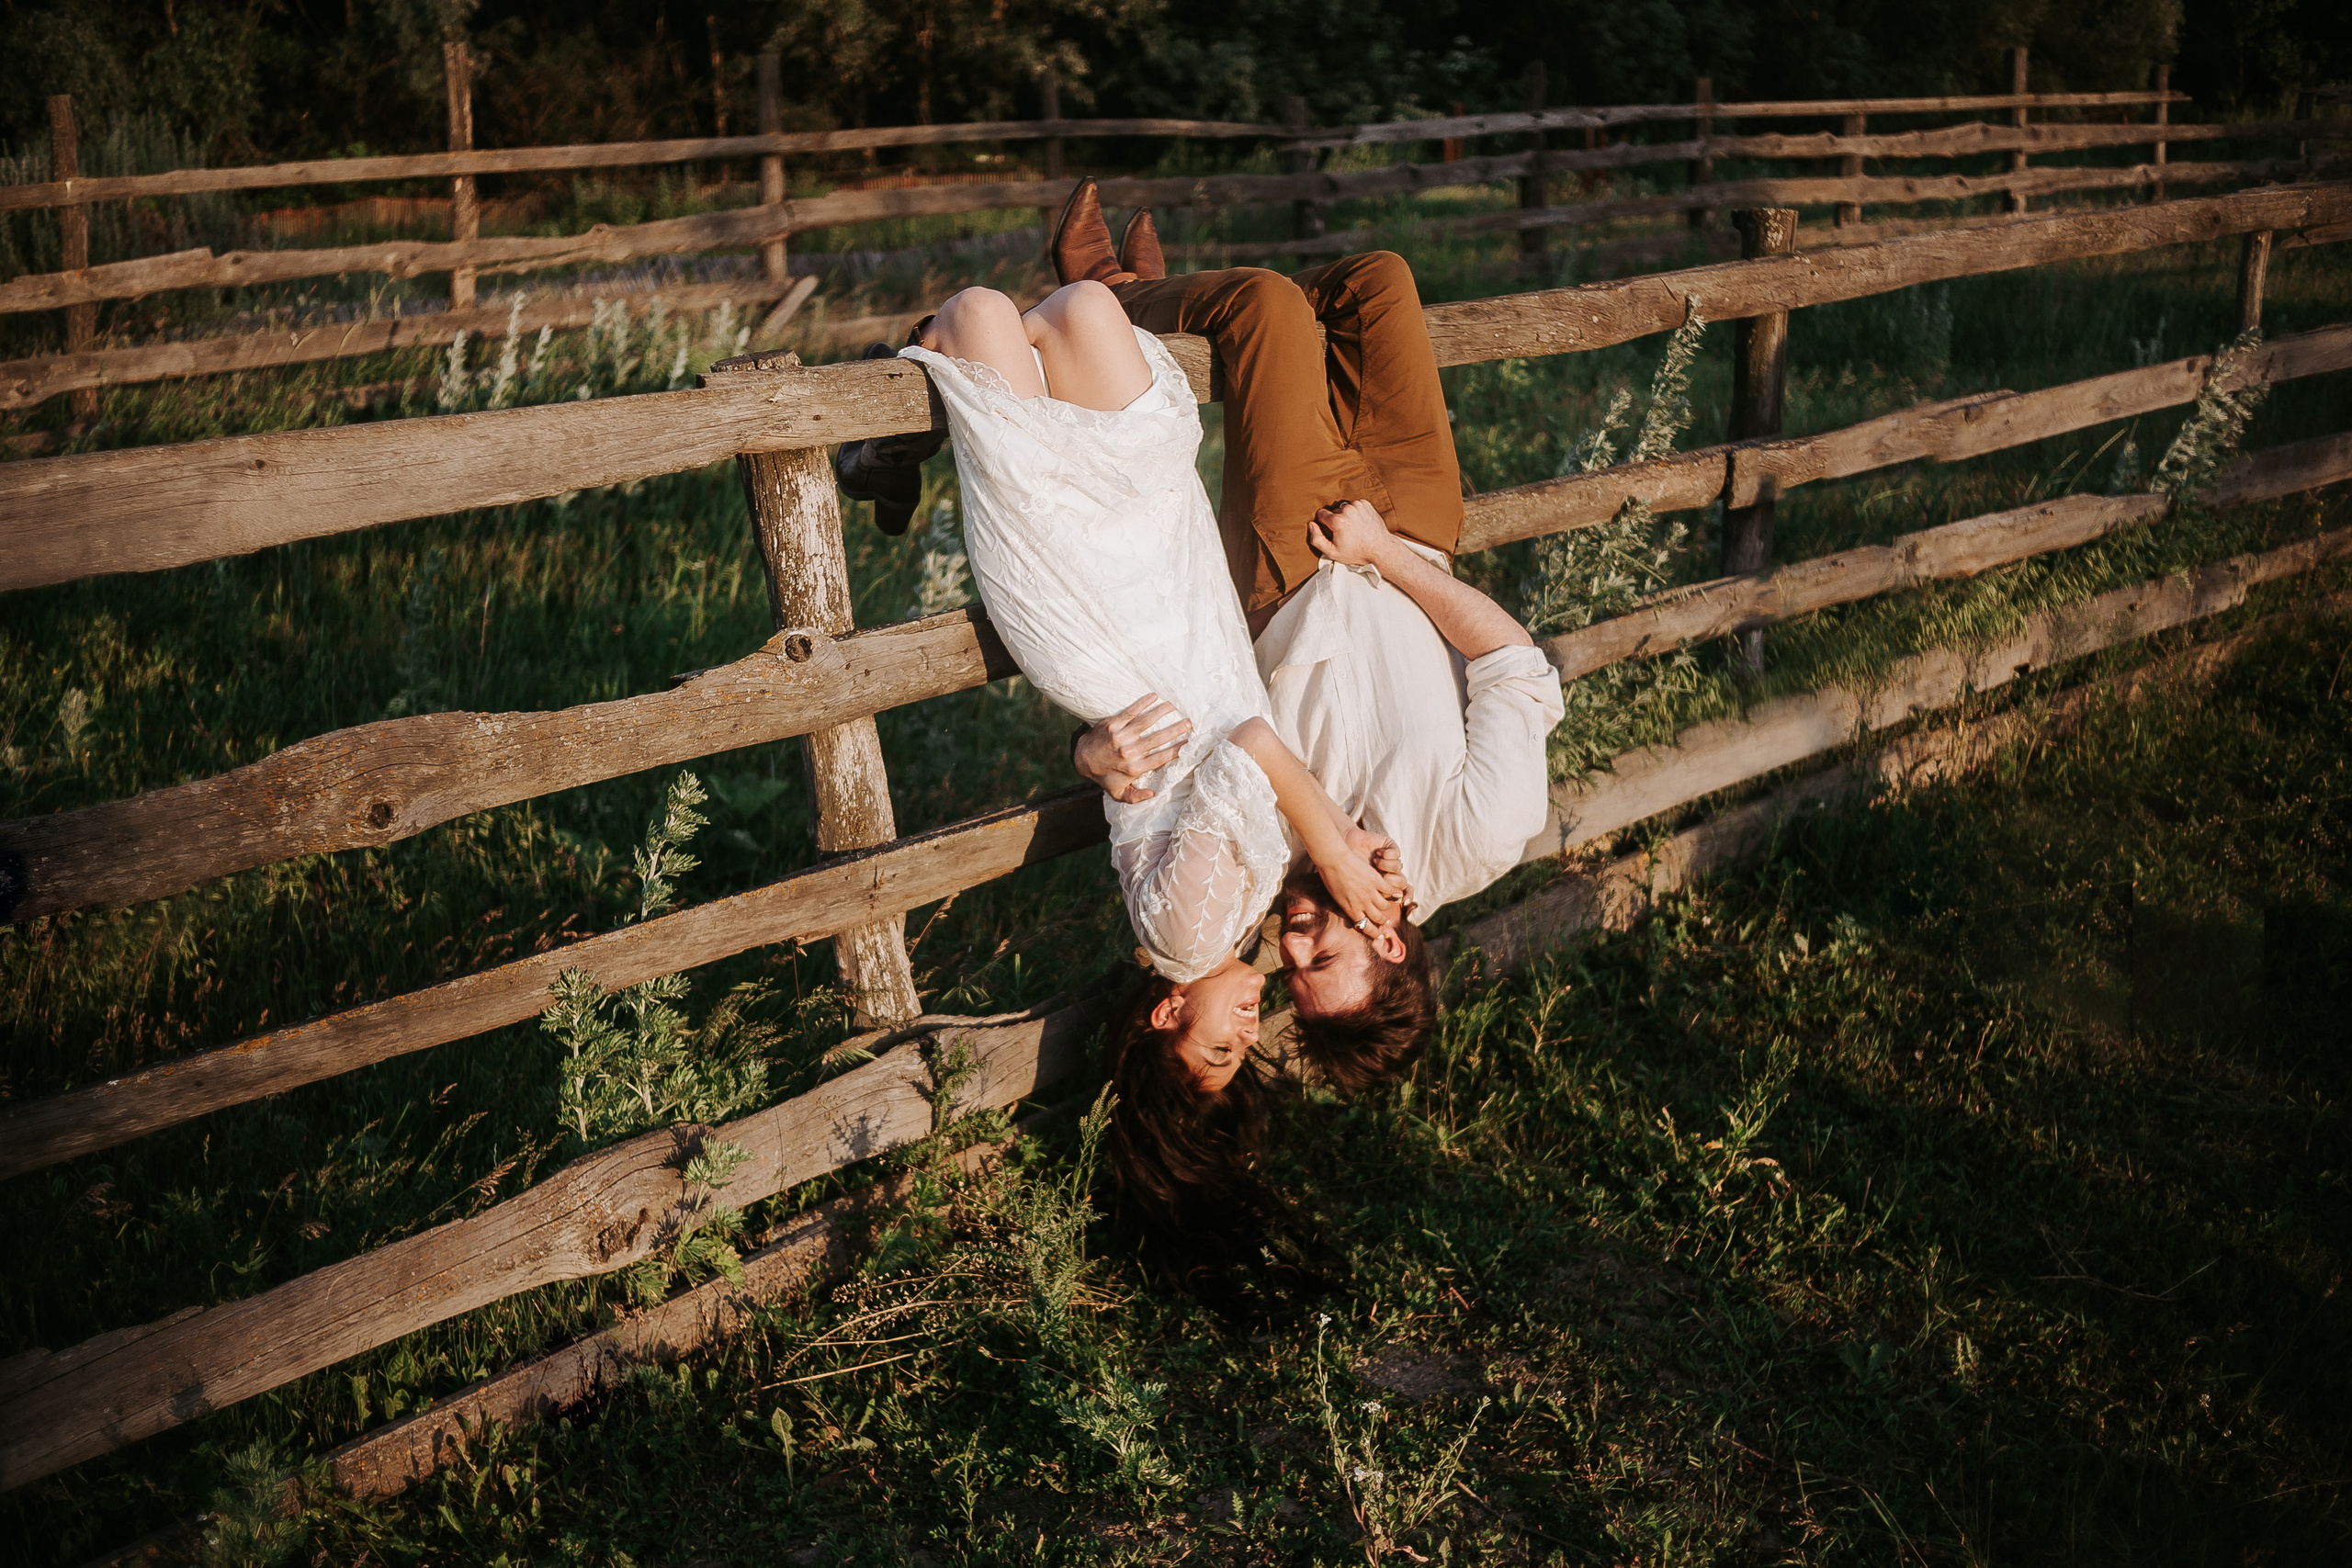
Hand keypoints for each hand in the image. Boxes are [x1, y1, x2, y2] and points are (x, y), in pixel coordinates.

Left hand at [1073, 693, 1191, 804]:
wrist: (1083, 759)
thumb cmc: (1105, 775)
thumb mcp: (1118, 793)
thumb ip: (1136, 796)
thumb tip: (1153, 794)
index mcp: (1134, 768)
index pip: (1160, 758)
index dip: (1176, 750)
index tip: (1189, 743)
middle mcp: (1128, 752)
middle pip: (1157, 738)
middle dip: (1175, 729)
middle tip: (1189, 722)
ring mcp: (1120, 736)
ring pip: (1145, 722)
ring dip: (1161, 713)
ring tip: (1174, 706)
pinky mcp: (1112, 724)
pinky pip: (1130, 712)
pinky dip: (1142, 703)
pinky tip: (1154, 696)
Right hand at [1307, 498, 1395, 569]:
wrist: (1380, 548)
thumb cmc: (1357, 552)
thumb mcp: (1332, 552)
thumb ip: (1317, 539)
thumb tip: (1311, 524)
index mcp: (1337, 520)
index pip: (1320, 514)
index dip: (1323, 524)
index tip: (1331, 532)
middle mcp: (1347, 510)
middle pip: (1332, 511)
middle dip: (1335, 521)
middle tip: (1344, 534)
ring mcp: (1357, 505)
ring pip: (1343, 508)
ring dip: (1345, 516)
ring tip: (1352, 529)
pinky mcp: (1365, 504)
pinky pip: (1353, 506)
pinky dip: (1354, 513)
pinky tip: (1359, 524)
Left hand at [1312, 826, 1411, 930]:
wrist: (1333, 860)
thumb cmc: (1330, 877)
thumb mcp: (1336, 897)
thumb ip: (1346, 904)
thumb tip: (1352, 909)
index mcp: (1350, 909)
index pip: (1365, 927)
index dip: (1373, 933)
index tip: (1379, 936)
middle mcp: (1362, 904)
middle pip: (1377, 918)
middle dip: (1383, 922)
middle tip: (1386, 923)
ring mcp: (1370, 893)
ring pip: (1385, 906)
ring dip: (1387, 907)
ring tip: (1389, 906)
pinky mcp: (1376, 881)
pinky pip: (1389, 890)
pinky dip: (1392, 891)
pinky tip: (1393, 891)